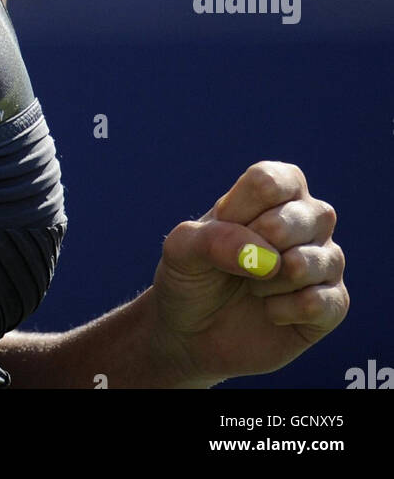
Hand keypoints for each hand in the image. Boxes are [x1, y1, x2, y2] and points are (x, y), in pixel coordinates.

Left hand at [148, 161, 348, 386]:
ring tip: (253, 287)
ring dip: (270, 281)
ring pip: (315, 261)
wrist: (194, 333)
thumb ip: (212, 239)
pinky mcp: (333, 303)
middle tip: (240, 263)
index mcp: (276, 189)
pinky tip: (269, 311)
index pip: (270, 182)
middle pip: (302, 217)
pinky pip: (321, 302)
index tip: (221, 228)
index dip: (238, 212)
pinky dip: (284, 310)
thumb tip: (265, 257)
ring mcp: (324, 259)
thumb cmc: (192, 276)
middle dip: (258, 246)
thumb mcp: (181, 250)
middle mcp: (308, 218)